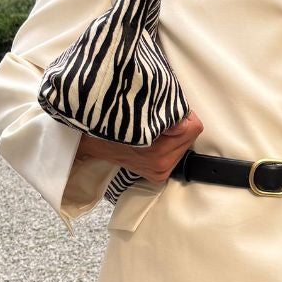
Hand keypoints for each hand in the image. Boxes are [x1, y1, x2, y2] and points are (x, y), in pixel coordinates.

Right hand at [76, 109, 203, 180]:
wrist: (89, 139)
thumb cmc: (111, 118)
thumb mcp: (136, 105)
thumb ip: (163, 106)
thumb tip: (181, 109)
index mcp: (156, 149)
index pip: (191, 126)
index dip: (179, 112)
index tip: (166, 108)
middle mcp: (159, 164)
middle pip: (190, 137)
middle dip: (178, 124)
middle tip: (157, 118)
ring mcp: (158, 172)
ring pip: (184, 146)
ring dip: (173, 135)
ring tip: (152, 129)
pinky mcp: (156, 175)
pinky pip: (175, 155)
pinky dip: (168, 146)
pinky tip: (152, 141)